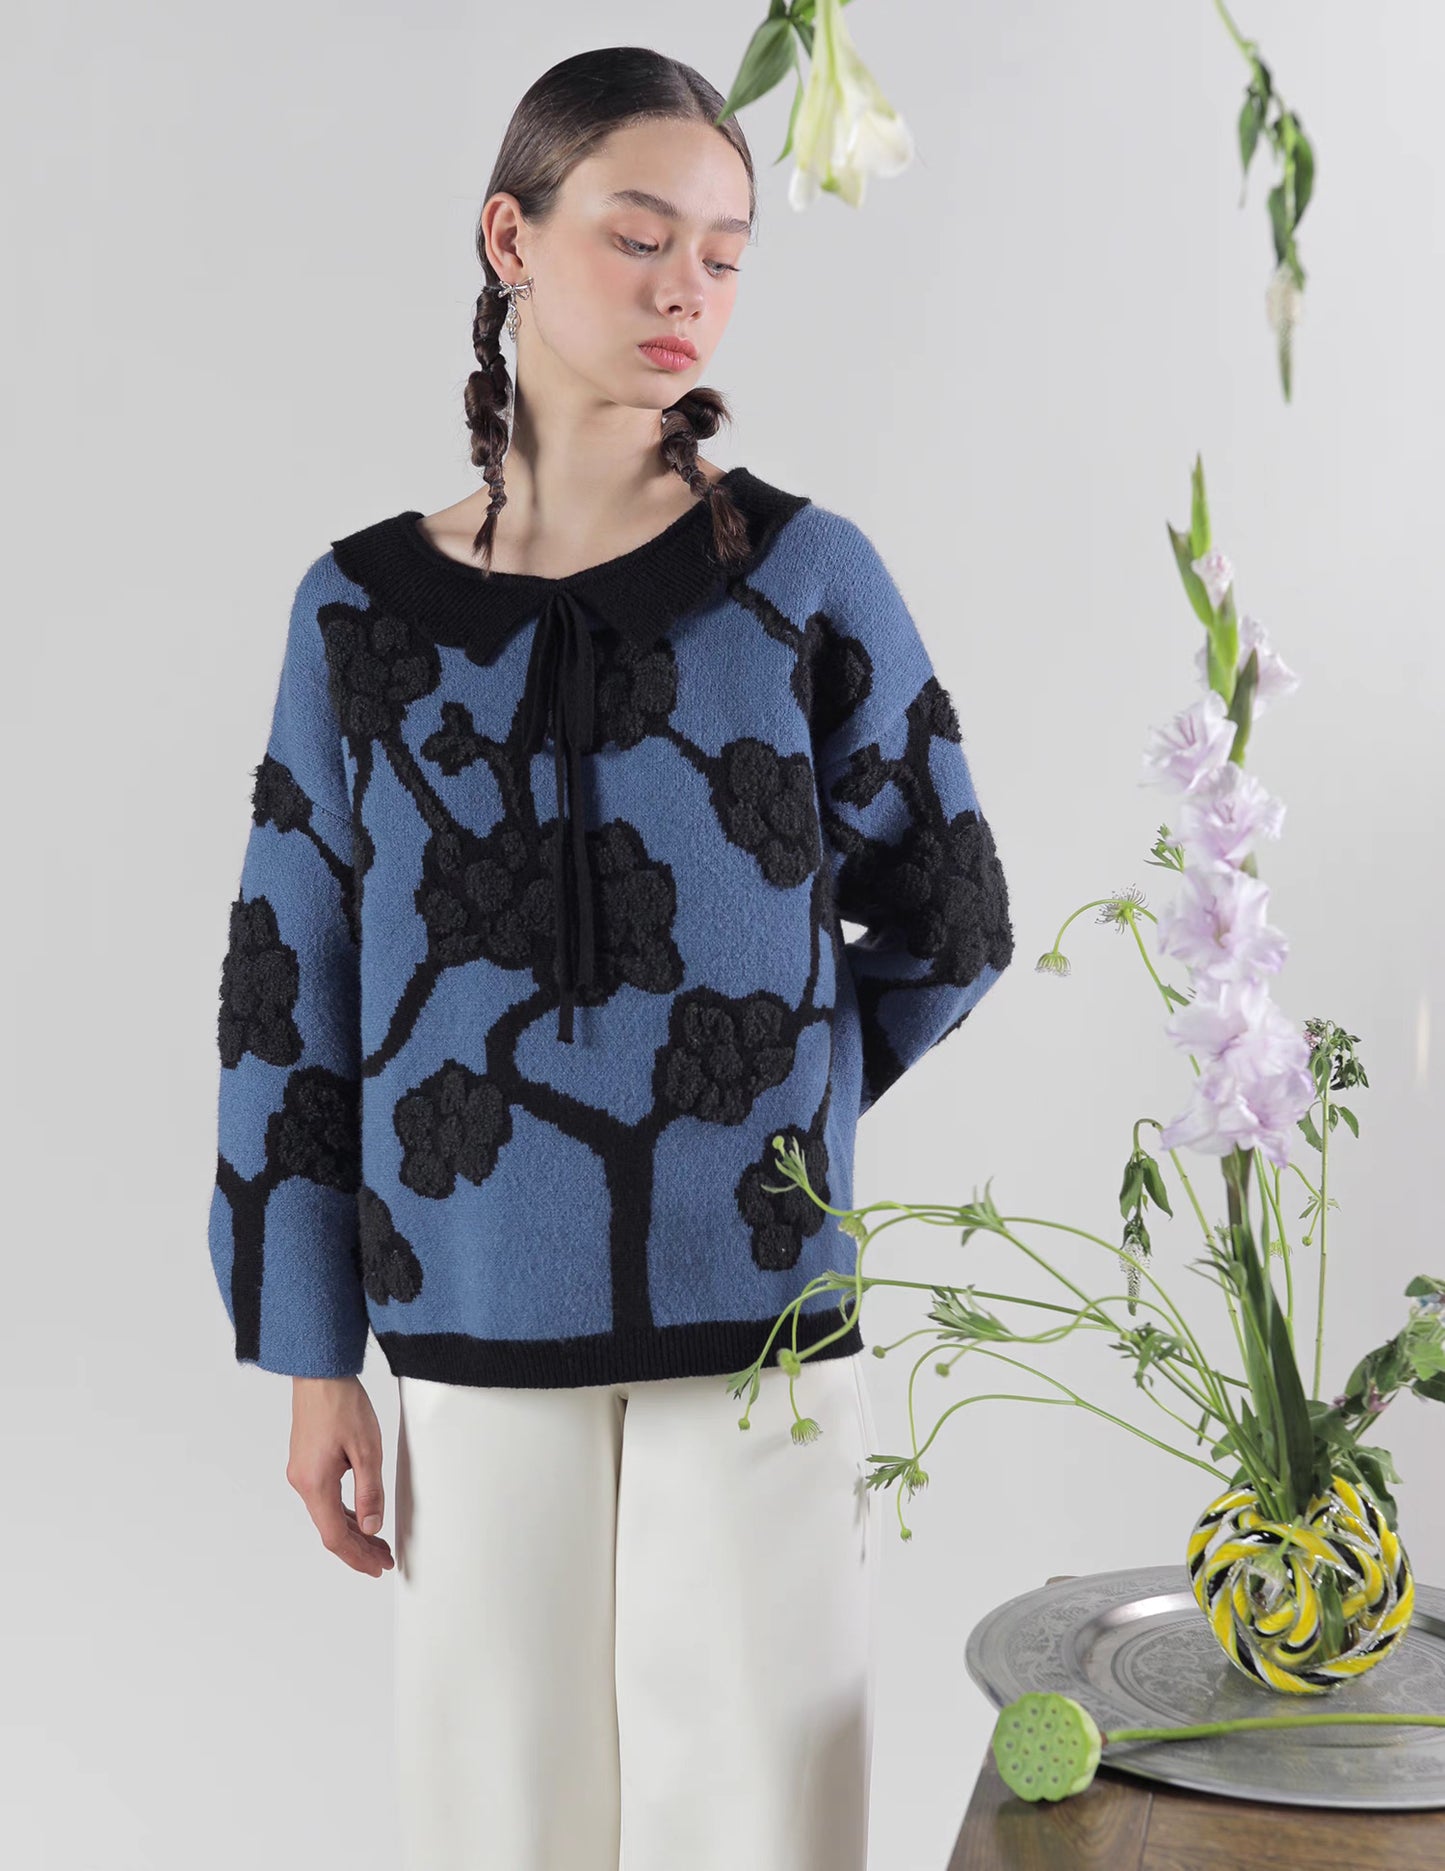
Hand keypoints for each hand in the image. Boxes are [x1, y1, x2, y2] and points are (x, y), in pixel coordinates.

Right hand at [286, 1376, 394, 1575]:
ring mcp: (302, 1472)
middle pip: (331, 1529)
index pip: (335, 1537)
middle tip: (384, 1559)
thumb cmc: (342, 1404)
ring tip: (379, 1542)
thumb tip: (373, 1528)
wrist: (320, 1373)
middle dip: (358, 1548)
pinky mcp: (307, 1462)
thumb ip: (370, 1491)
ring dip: (353, 1531)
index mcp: (315, 1484)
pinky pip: (325, 1498)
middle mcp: (302, 1482)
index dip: (357, 1557)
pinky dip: (345, 1512)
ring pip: (328, 1514)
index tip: (377, 1567)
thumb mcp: (367, 1449)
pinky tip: (362, 1515)